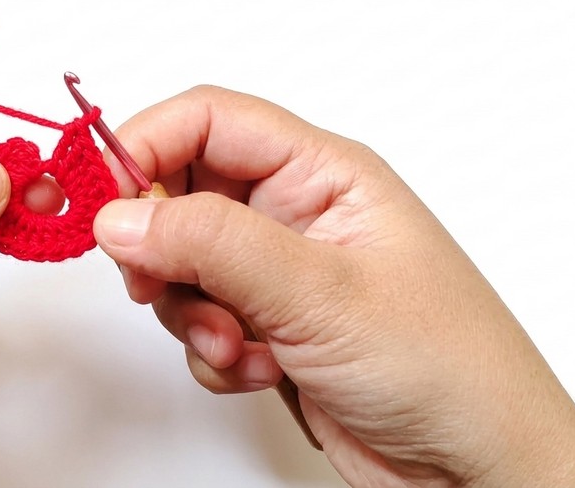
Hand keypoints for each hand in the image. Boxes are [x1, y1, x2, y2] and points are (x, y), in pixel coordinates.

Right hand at [93, 86, 574, 486]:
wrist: (472, 466)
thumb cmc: (443, 366)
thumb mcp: (320, 292)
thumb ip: (213, 244)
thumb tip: (121, 216)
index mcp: (322, 173)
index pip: (208, 120)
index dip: (144, 147)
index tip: (102, 201)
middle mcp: (295, 213)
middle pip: (181, 192)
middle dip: (162, 247)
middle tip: (155, 284)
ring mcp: (277, 273)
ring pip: (181, 263)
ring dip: (189, 311)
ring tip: (237, 345)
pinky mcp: (265, 326)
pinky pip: (197, 320)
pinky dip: (210, 351)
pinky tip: (259, 371)